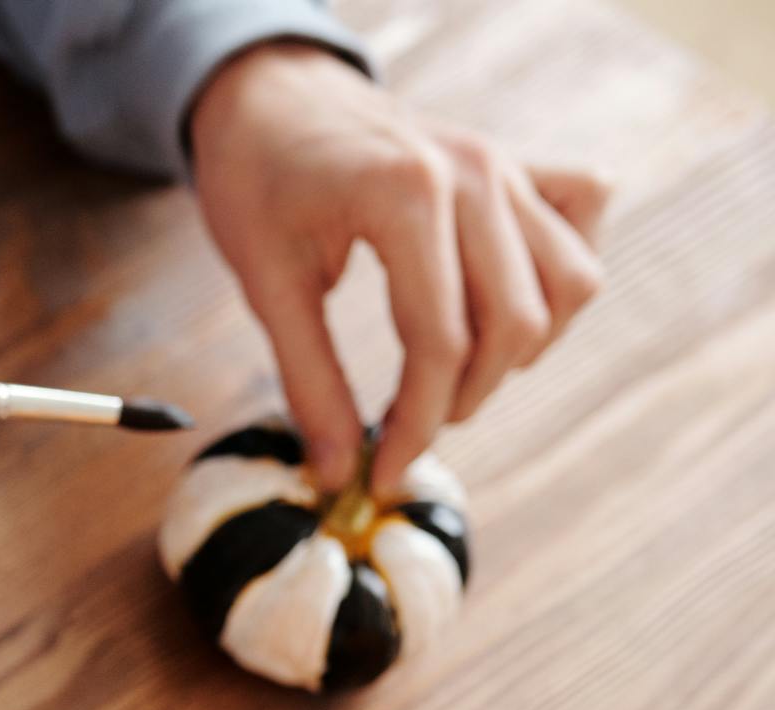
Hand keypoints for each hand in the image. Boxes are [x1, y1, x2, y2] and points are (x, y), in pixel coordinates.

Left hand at [191, 43, 605, 492]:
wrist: (272, 102)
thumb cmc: (259, 184)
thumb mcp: (265, 285)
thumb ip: (308, 381)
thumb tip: (338, 473)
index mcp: (405, 196)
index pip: (440, 343)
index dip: (417, 427)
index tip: (384, 475)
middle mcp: (476, 173)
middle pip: (515, 324)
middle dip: (464, 398)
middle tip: (407, 424)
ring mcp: (507, 163)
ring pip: (569, 283)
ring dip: (519, 349)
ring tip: (448, 372)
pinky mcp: (521, 163)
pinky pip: (584, 221)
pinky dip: (558, 277)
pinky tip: (496, 302)